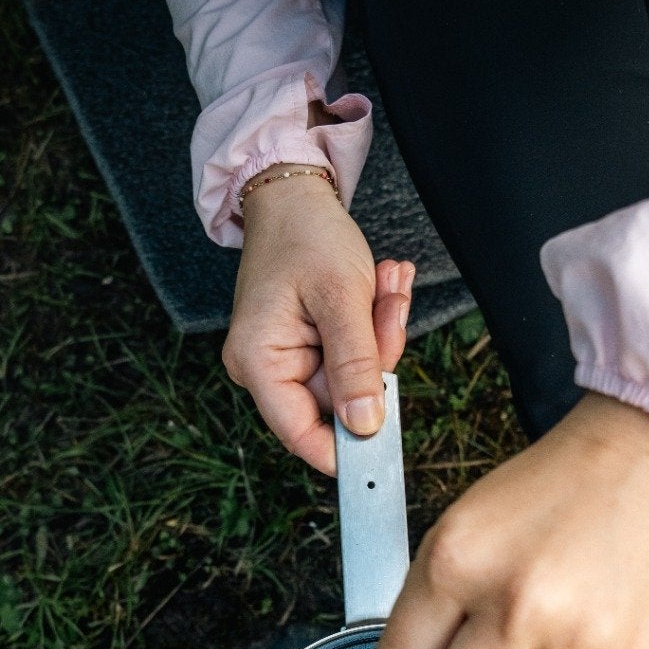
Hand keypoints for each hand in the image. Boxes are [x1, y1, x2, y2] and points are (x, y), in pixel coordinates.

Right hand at [225, 167, 413, 473]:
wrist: (295, 198)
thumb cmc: (306, 235)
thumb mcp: (340, 297)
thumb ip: (356, 365)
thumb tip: (365, 426)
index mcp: (259, 362)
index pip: (300, 434)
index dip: (345, 450)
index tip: (387, 445)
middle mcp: (266, 369)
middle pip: (338, 403)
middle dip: (377, 359)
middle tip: (389, 307)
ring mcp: (289, 360)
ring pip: (356, 379)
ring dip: (381, 335)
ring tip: (385, 286)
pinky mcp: (310, 348)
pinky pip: (355, 357)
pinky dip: (375, 326)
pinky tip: (379, 288)